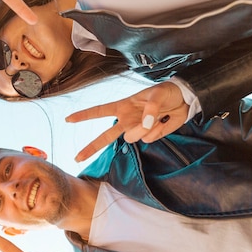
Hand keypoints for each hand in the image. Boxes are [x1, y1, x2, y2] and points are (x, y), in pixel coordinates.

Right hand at [66, 82, 189, 161]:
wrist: (183, 100)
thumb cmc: (166, 93)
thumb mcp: (157, 94)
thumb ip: (150, 108)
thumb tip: (146, 124)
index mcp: (122, 107)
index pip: (99, 111)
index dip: (84, 115)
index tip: (68, 119)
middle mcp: (126, 120)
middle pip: (105, 136)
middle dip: (91, 147)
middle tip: (77, 158)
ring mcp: (137, 129)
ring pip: (132, 138)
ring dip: (143, 129)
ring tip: (156, 117)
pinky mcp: (150, 136)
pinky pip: (149, 139)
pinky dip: (158, 130)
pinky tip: (163, 121)